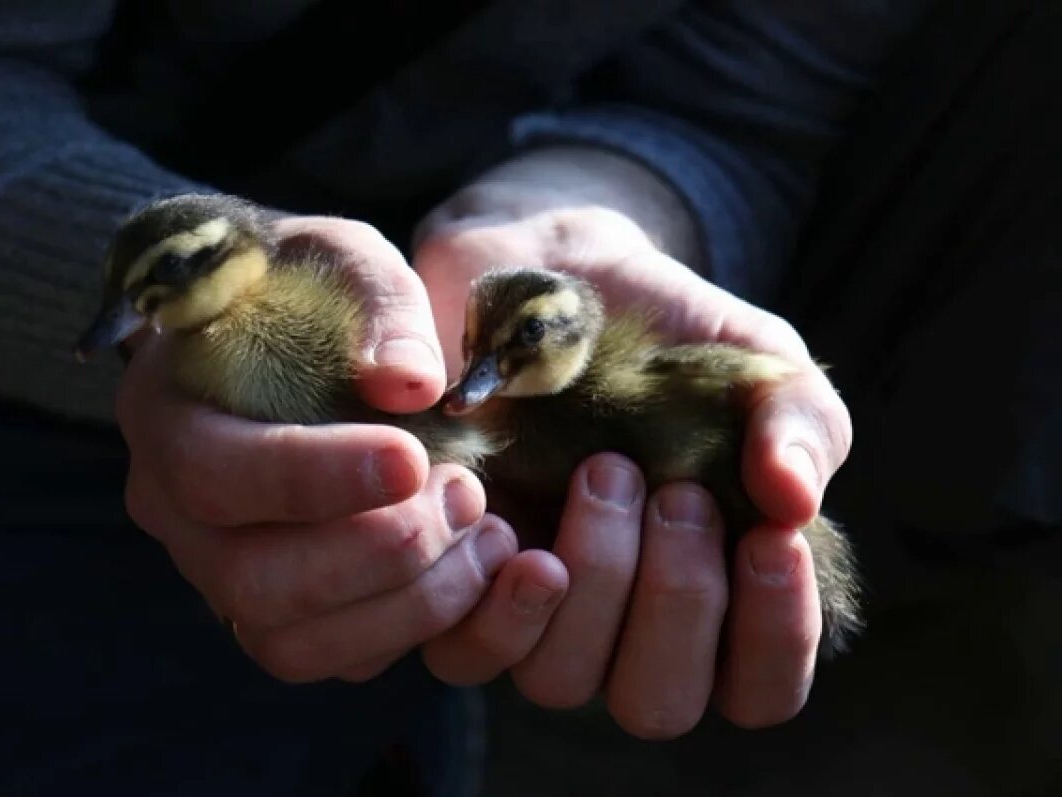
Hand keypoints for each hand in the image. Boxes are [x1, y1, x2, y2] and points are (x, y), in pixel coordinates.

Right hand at [115, 216, 517, 682]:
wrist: (292, 333)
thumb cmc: (310, 288)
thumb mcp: (342, 256)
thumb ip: (376, 303)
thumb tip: (410, 384)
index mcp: (166, 415)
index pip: (216, 475)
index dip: (315, 478)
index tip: (415, 457)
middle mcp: (177, 512)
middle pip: (252, 580)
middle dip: (376, 551)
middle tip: (466, 491)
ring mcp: (222, 573)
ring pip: (293, 644)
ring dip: (407, 604)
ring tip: (486, 532)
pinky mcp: (280, 610)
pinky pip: (337, 660)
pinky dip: (413, 629)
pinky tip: (474, 566)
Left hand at [411, 147, 851, 734]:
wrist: (551, 278)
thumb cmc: (665, 339)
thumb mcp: (754, 363)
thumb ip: (796, 424)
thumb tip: (796, 501)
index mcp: (712, 592)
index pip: (757, 689)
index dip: (773, 638)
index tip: (769, 538)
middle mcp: (622, 622)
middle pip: (656, 703)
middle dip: (674, 600)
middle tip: (670, 490)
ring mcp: (536, 611)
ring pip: (560, 681)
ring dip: (592, 581)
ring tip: (598, 470)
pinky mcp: (456, 583)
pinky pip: (462, 649)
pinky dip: (490, 590)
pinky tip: (506, 504)